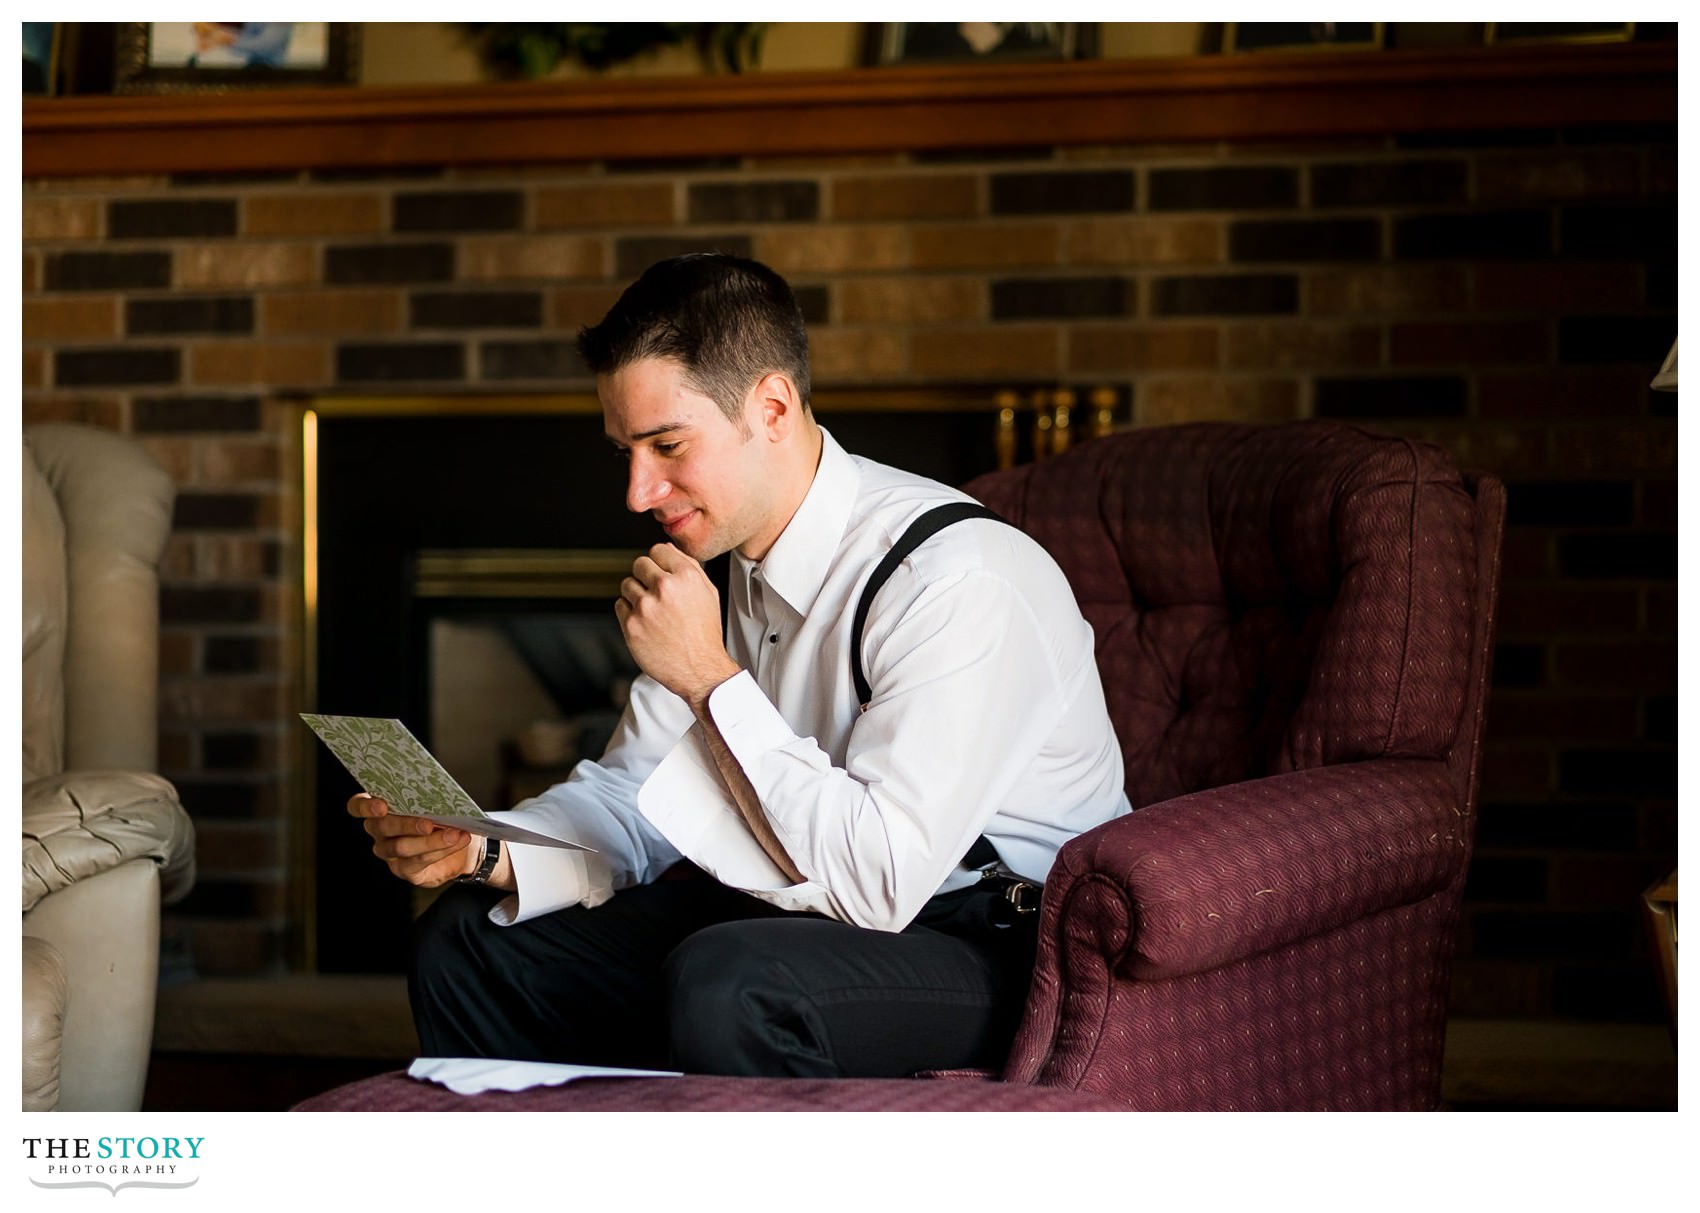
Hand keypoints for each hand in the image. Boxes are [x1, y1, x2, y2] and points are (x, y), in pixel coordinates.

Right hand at [347, 792, 477, 887]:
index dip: (365, 806)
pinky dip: (442, 849)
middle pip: (383, 827)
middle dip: (406, 825)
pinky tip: (458, 840)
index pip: (357, 806)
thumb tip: (440, 796)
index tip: (381, 805)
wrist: (458, 843)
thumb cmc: (440, 816)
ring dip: (431, 841)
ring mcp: (389, 853)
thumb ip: (428, 798)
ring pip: (402, 847)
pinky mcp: (404, 870)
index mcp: (378, 808)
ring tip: (453, 833)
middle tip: (428, 823)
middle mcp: (379, 831)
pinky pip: (419, 861)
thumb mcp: (433, 803)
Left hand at [615, 543, 739, 707]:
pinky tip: (646, 623)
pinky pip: (620, 605)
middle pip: (639, 564)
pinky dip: (629, 612)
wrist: (699, 668)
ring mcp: (645, 607)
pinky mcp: (631, 625)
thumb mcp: (708, 593)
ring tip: (653, 612)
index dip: (658, 562)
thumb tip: (668, 549)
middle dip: (645, 576)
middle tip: (655, 593)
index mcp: (685, 576)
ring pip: (627, 585)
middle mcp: (664, 588)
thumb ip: (689, 566)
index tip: (660, 573)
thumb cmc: (704, 633)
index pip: (657, 550)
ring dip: (636, 595)